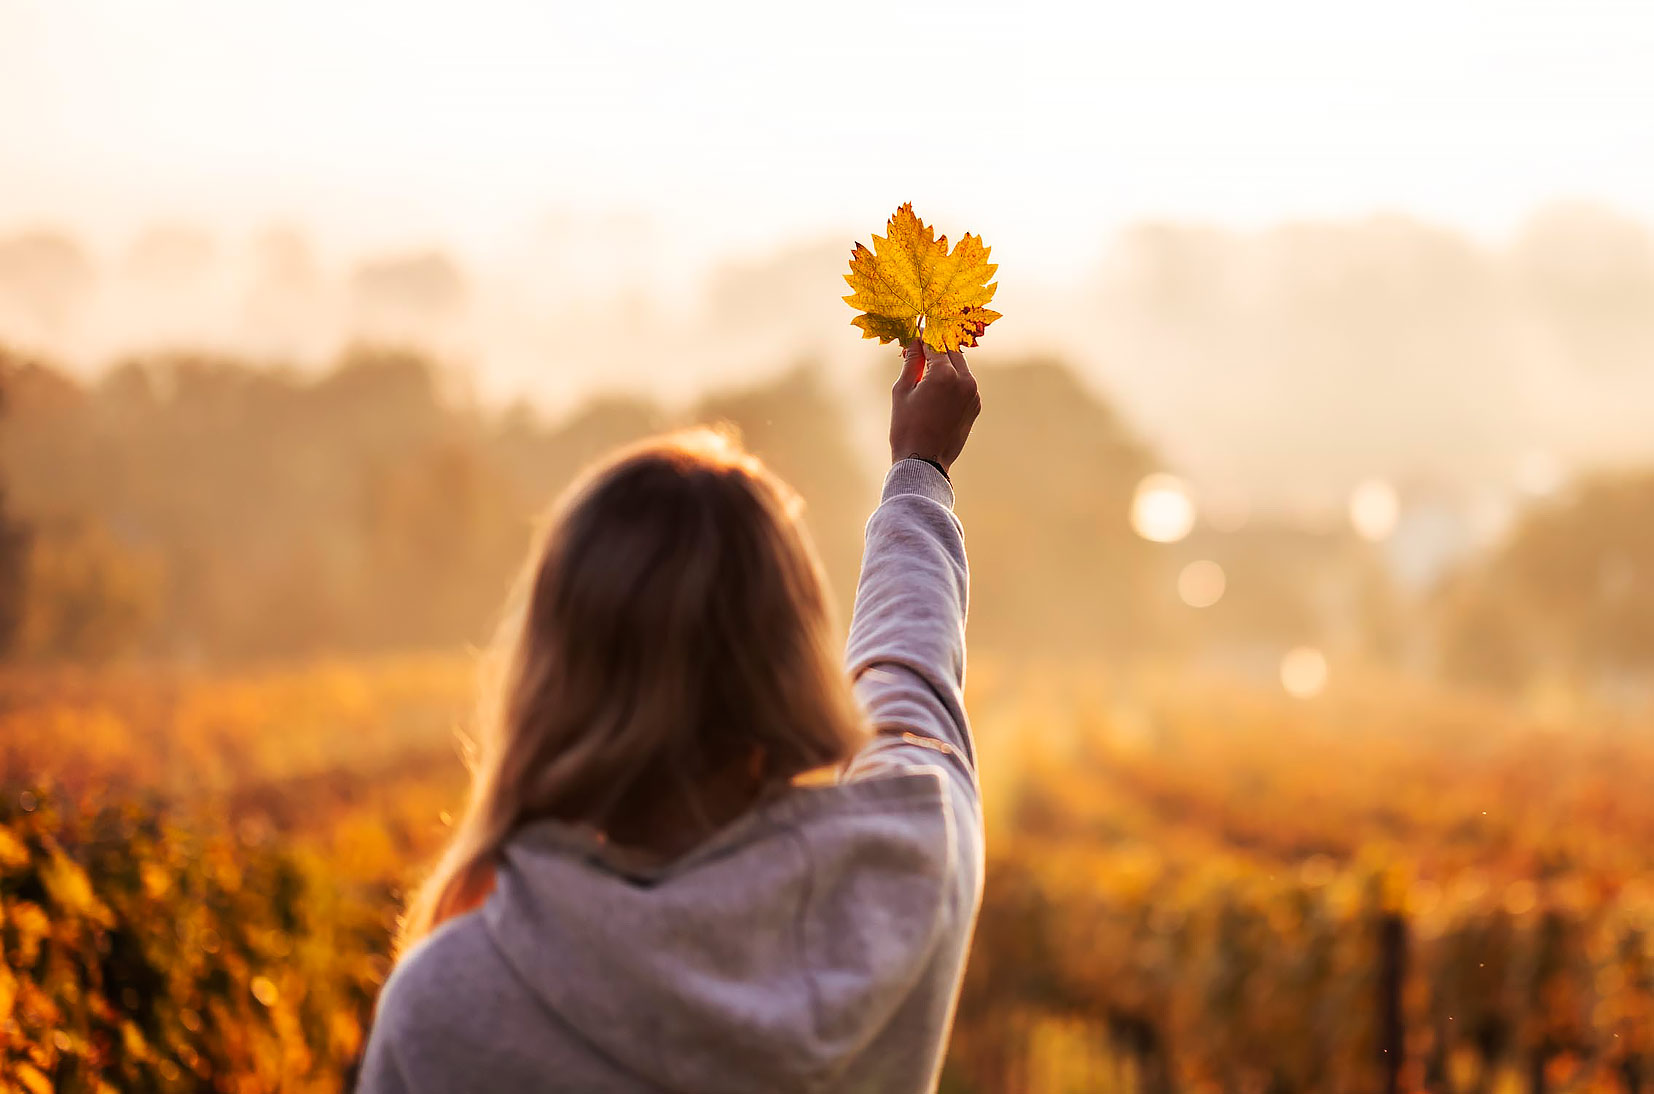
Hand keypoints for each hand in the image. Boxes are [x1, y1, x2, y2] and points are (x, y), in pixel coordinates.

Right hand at [890, 341, 980, 473]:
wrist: (924, 461)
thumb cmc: (907, 427)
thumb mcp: (902, 390)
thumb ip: (911, 362)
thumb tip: (913, 342)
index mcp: (945, 374)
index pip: (934, 343)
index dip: (923, 336)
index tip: (914, 332)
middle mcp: (965, 380)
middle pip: (952, 350)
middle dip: (937, 346)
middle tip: (920, 346)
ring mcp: (974, 394)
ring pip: (961, 366)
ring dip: (946, 362)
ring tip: (926, 367)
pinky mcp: (975, 406)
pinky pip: (965, 383)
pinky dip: (953, 379)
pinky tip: (936, 386)